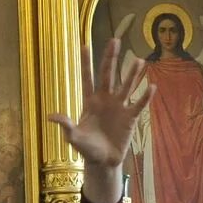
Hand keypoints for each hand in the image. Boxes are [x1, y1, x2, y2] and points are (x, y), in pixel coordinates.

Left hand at [47, 40, 154, 167]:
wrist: (103, 162)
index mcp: (90, 102)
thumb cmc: (87, 149)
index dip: (86, 63)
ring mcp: (119, 107)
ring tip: (138, 60)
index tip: (85, 45)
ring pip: (126, 86)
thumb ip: (66, 125)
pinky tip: (151, 86)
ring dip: (132, 74)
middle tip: (114, 40)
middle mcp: (105, 100)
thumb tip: (50, 116)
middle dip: (110, 58)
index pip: (88, 78)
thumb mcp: (74, 137)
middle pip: (108, 75)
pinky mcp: (130, 118)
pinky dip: (145, 97)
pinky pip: (138, 105)